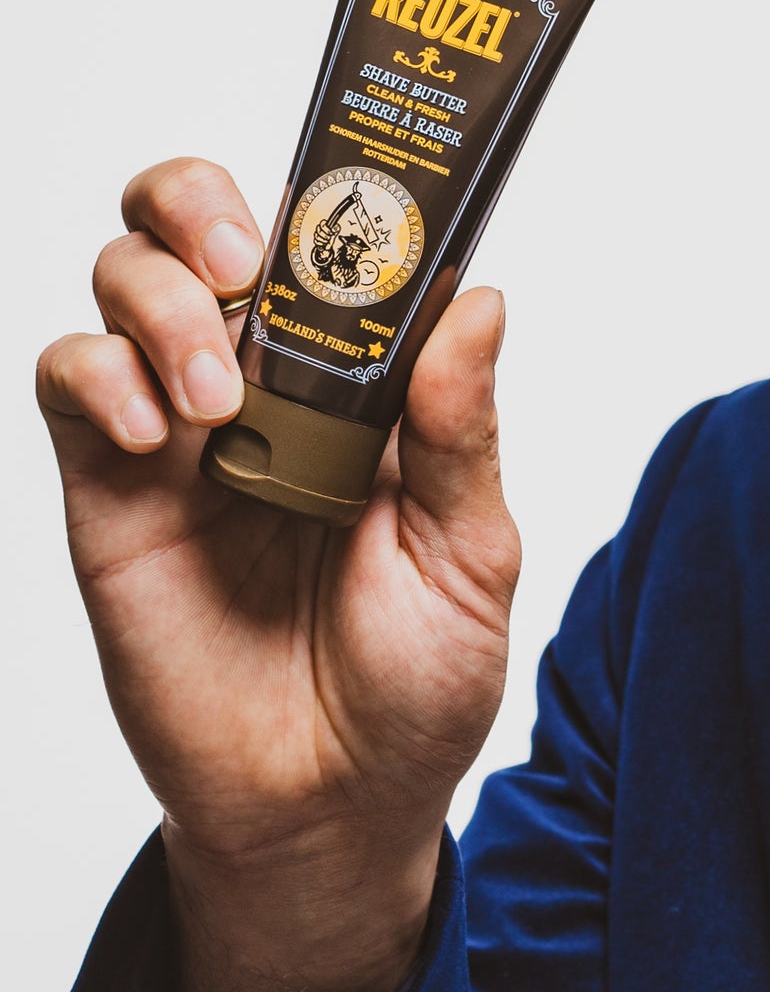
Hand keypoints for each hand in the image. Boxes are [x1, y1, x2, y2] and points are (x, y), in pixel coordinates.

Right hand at [37, 158, 520, 991]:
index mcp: (370, 376)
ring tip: (216, 395)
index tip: (353, 185)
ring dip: (161, 300)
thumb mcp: (471, 553)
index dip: (333, 189)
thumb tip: (478, 298)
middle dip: (203, 200)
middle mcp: (272, 376)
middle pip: (200, 218)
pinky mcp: (111, 486)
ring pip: (127, 276)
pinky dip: (97, 373)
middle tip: (240, 255)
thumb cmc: (415, 678)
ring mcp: (184, 423)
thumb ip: (460, 429)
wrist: (325, 806)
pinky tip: (155, 428)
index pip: (333, 239)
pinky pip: (69, 381)